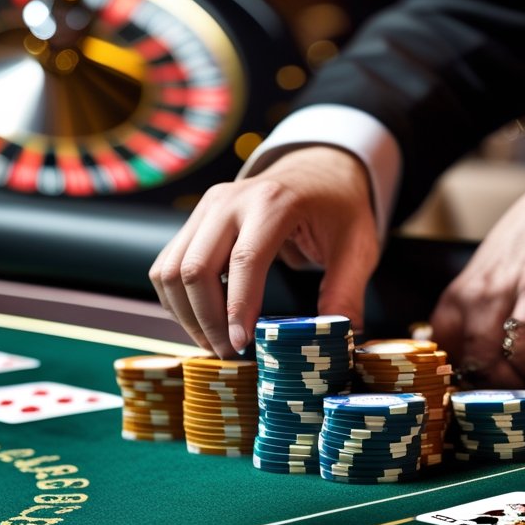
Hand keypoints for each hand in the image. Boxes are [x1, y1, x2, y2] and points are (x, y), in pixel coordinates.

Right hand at [149, 146, 379, 357]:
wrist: (316, 170)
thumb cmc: (338, 208)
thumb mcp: (358, 247)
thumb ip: (346, 292)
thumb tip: (341, 337)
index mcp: (273, 203)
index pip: (244, 261)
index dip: (237, 308)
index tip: (240, 345)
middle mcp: (230, 200)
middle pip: (194, 269)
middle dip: (207, 321)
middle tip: (230, 353)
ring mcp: (206, 208)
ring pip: (170, 271)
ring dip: (187, 315)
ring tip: (215, 342)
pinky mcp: (194, 220)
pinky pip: (166, 267)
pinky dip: (177, 300)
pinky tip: (203, 320)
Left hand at [430, 178, 524, 386]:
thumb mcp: (488, 277)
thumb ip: (476, 310)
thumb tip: (471, 353)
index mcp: (458, 293)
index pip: (440, 345)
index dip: (458, 373)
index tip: (477, 387)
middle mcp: (473, 292)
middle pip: (465, 356)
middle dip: (487, 384)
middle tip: (507, 391)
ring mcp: (502, 288)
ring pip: (488, 353)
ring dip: (508, 378)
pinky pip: (524, 338)